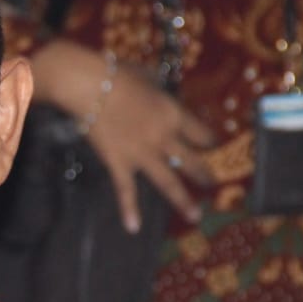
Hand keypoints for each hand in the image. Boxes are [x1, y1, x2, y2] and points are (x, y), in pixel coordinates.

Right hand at [30, 40, 216, 232]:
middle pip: (192, 161)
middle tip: (212, 185)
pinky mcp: (120, 164)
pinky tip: (133, 227)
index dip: (210, 140)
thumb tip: (157, 83)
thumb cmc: (117, 74)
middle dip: (204, 175)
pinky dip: (129, 210)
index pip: (201, 133)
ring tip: (194, 216)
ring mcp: (143, 154)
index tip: (212, 146)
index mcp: (174, 114)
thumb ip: (156, 85)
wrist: (89, 85)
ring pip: (169, 183)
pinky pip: (126, 191)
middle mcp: (164, 138)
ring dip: (183, 201)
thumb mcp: (146, 74)